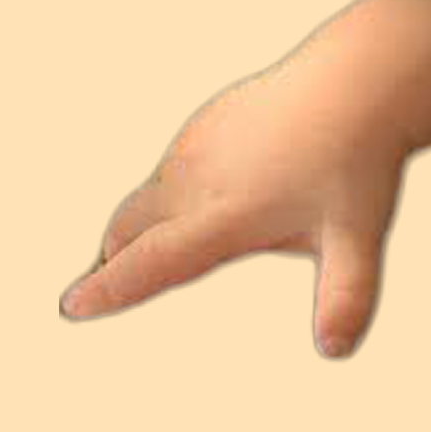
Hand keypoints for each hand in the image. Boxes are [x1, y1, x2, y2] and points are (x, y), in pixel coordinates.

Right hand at [58, 59, 409, 357]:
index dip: (112, 287)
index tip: (73, 307)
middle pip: (128, 229)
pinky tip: (178, 215)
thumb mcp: (358, 238)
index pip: (155, 259)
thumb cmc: (357, 162)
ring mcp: (194, 148)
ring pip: (145, 200)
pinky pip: (167, 173)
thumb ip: (347, 297)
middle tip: (87, 295)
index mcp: (226, 213)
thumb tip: (335, 349)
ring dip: (130, 233)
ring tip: (121, 261)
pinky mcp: (202, 127)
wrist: (356, 82)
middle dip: (110, 263)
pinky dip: (159, 202)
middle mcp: (197, 179)